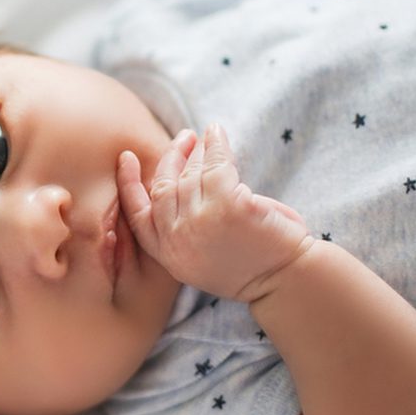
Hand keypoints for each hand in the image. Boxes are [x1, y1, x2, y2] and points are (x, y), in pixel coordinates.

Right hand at [117, 125, 312, 302]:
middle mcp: (178, 239)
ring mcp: (201, 221)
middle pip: (163, 187)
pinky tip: (217, 133)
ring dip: (197, 151)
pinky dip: (216, 144)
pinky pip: (217, 164)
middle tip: (183, 140)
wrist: (288, 281)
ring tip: (204, 139)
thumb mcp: (203, 258)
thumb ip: (185, 229)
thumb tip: (183, 182)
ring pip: (190, 174)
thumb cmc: (253, 266)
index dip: (129, 184)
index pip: (138, 215)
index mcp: (170, 255)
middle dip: (171, 159)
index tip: (127, 159)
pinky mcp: (228, 205)